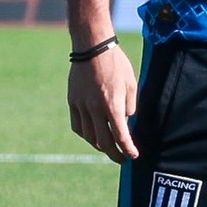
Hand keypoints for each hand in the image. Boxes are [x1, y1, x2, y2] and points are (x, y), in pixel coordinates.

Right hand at [67, 46, 138, 162]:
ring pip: (89, 136)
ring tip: (108, 148)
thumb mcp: (132, 84)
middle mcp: (95, 109)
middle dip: (114, 154)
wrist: (92, 48)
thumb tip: (126, 121)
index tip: (133, 155)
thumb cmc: (116, 64)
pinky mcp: (73, 101)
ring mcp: (81, 106)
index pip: (121, 136)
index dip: (128, 149)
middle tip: (121, 159)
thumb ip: (131, 106)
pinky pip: (78, 126)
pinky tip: (92, 136)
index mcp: (113, 105)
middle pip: (104, 142)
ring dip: (100, 146)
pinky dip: (86, 135)